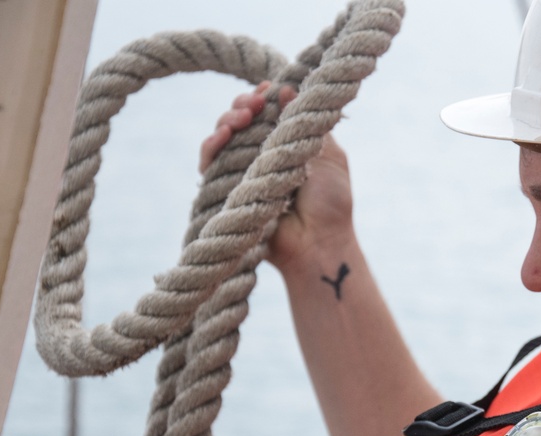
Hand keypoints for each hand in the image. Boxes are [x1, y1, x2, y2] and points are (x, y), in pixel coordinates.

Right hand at [200, 82, 355, 275]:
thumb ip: (309, 122)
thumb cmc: (330, 202)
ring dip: (228, 119)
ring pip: (223, 136)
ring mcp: (242, 171)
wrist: (318, 241)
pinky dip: (211, 145)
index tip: (268, 88)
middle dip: (244, 104)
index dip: (264, 97)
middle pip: (241, 119)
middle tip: (255, 102)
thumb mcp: (330, 155)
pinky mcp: (226, 190)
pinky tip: (222, 134)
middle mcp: (262, 155)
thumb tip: (287, 89)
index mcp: (287, 143)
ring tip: (243, 115)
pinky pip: (209, 163)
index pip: (267, 112)